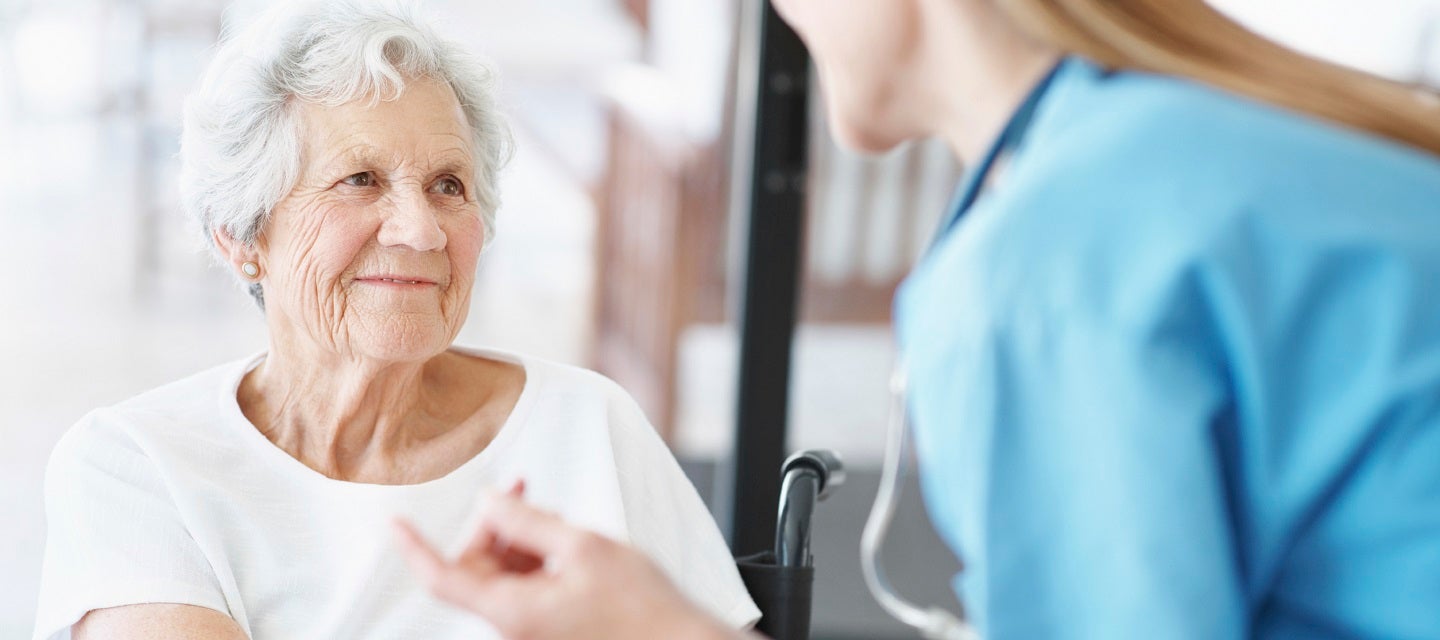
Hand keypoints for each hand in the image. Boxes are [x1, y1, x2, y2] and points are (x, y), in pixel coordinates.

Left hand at [393, 480, 742, 639]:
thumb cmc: (640, 606)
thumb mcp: (582, 546)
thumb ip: (528, 520)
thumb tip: (489, 501)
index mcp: (511, 611)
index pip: (442, 577)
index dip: (415, 547)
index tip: (395, 522)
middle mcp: (515, 624)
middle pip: (476, 568)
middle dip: (493, 526)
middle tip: (523, 492)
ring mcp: (533, 627)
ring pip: (504, 573)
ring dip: (520, 539)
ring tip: (556, 519)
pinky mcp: (552, 625)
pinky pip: (527, 584)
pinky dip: (538, 557)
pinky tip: (565, 541)